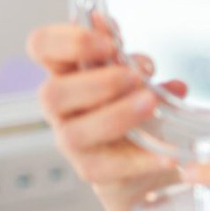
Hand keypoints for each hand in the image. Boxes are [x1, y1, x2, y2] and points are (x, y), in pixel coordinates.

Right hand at [26, 21, 177, 195]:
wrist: (146, 156)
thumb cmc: (134, 106)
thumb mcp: (137, 76)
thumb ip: (129, 58)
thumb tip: (128, 45)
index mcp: (67, 72)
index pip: (41, 46)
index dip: (66, 40)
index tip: (108, 41)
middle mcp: (62, 107)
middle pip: (52, 94)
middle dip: (96, 82)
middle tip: (135, 77)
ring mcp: (72, 141)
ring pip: (74, 133)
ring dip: (115, 115)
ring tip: (151, 104)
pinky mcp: (92, 170)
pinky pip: (110, 168)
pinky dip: (142, 159)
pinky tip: (168, 152)